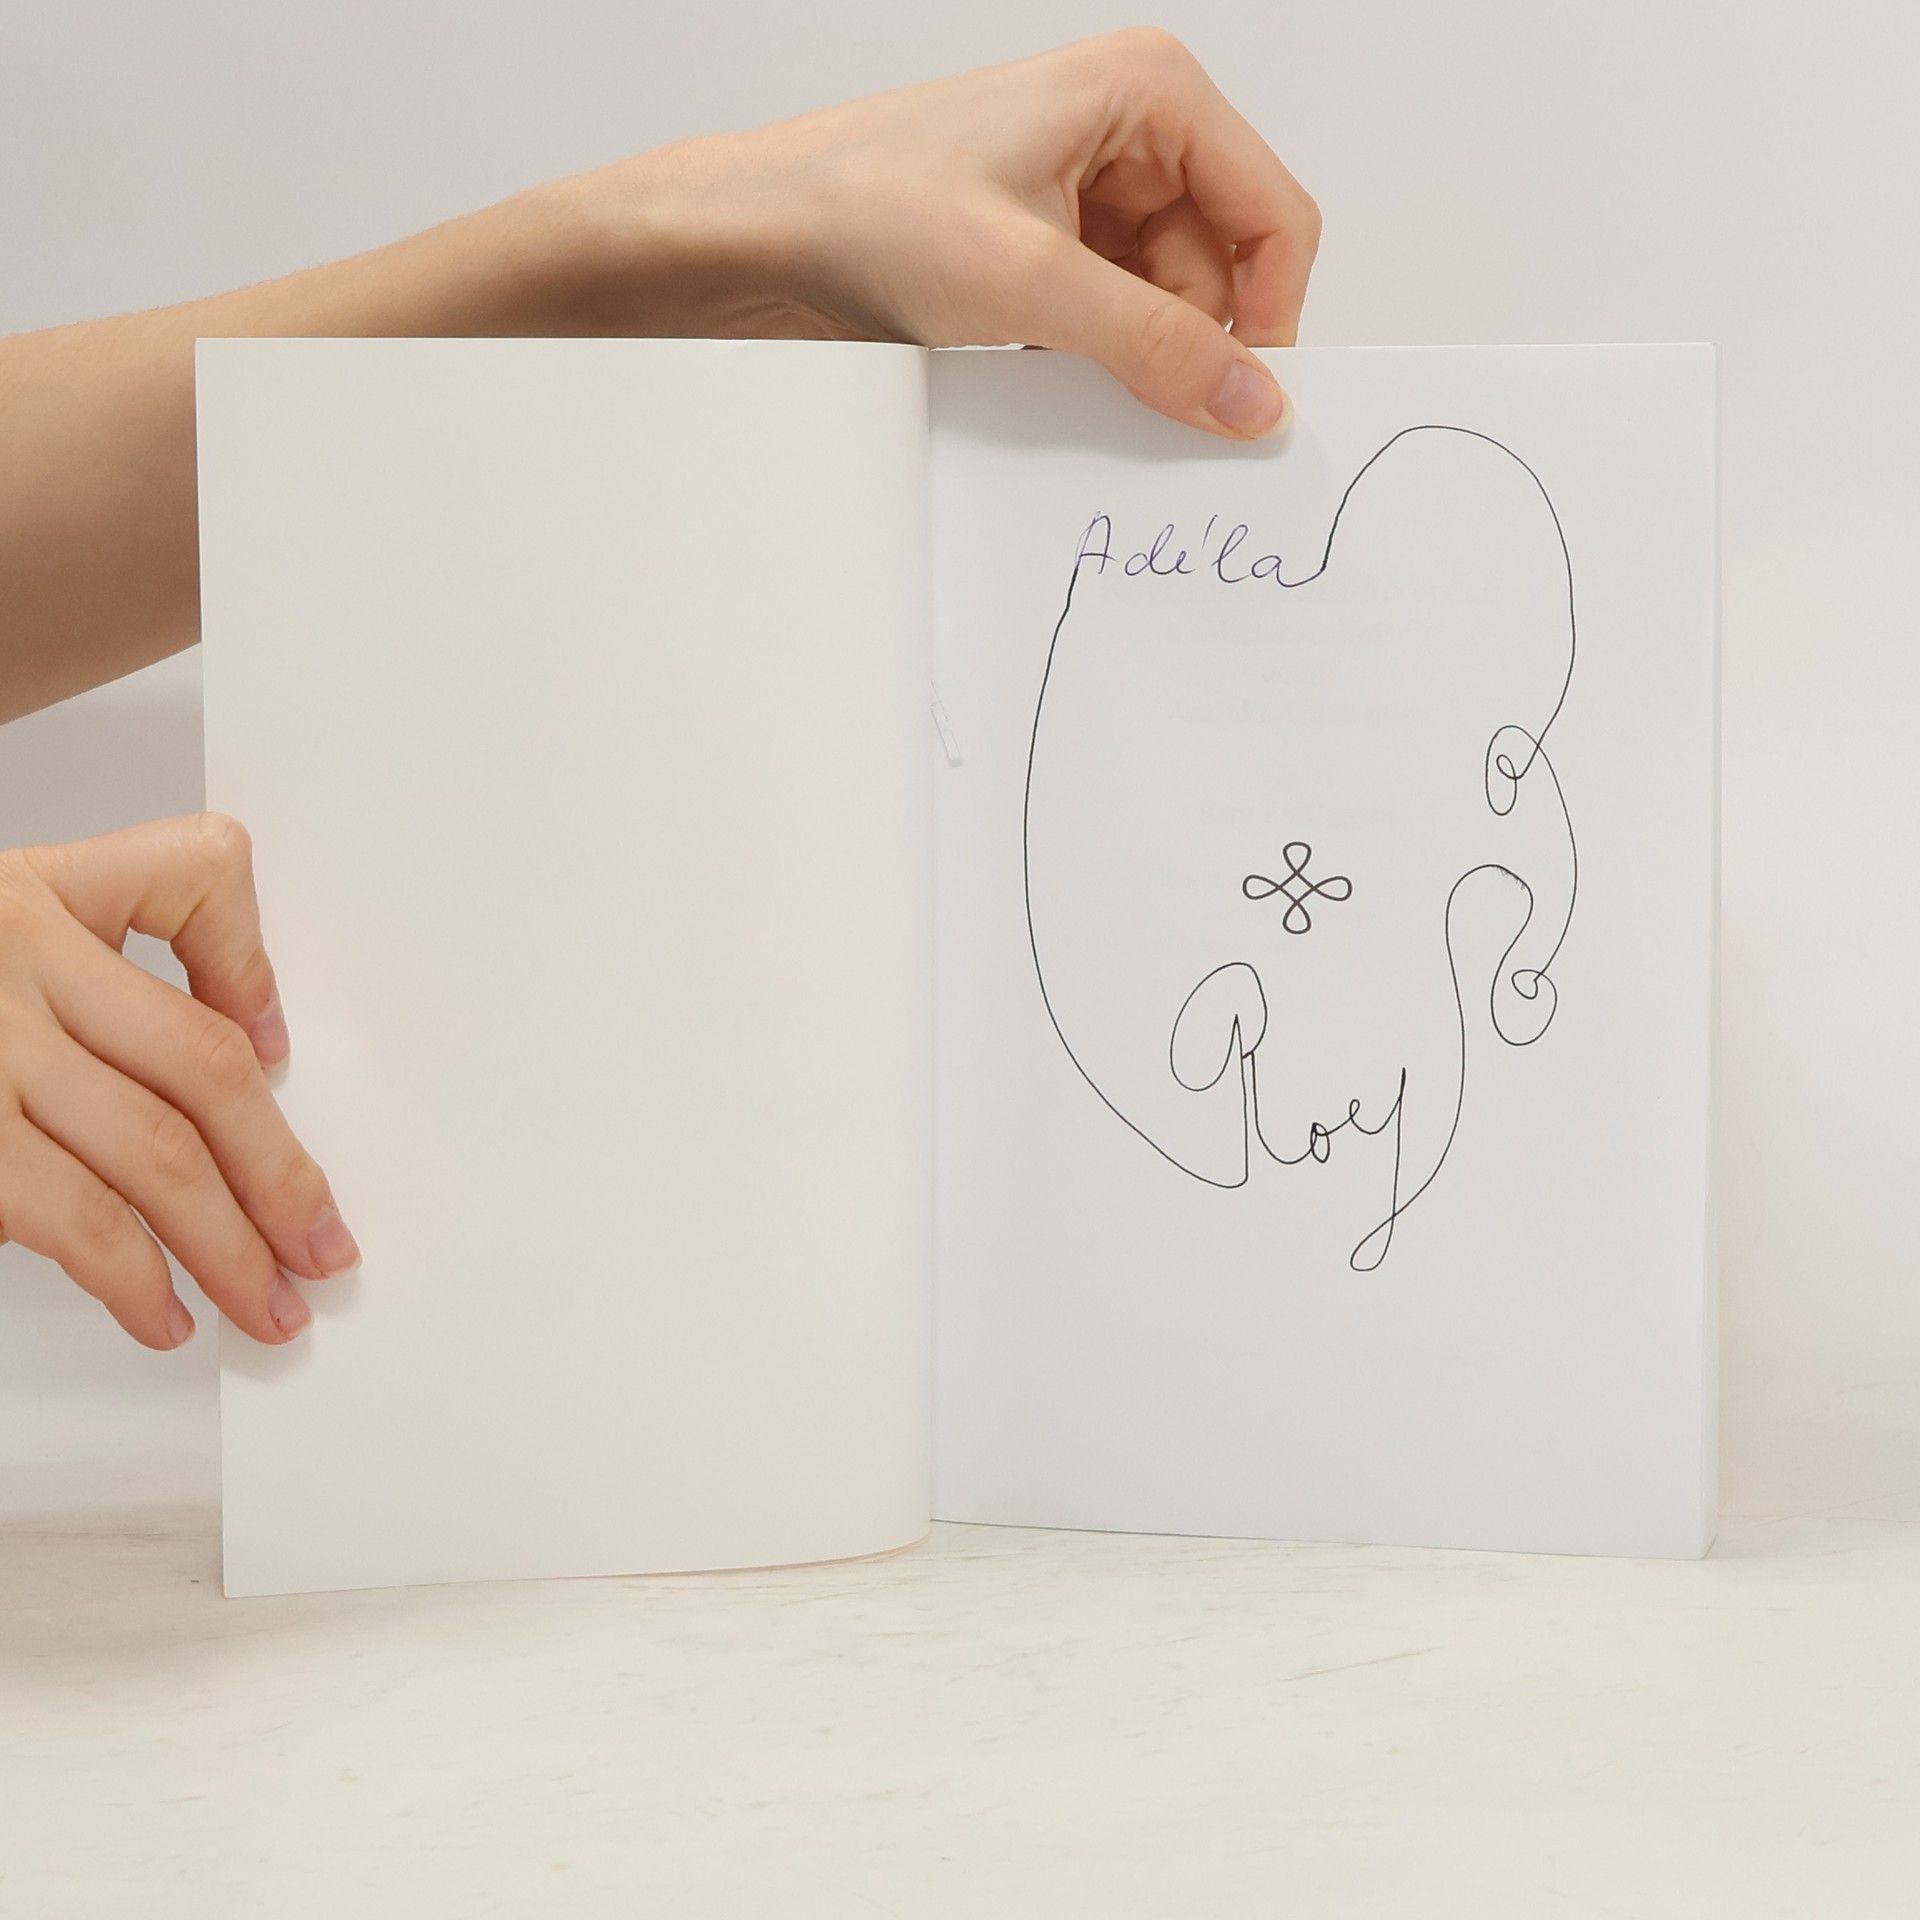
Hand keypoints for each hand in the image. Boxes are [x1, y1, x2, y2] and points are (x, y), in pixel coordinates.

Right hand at [0, 813, 356, 1347]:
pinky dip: (130, 1275)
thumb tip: (228, 1043)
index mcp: (28, 891)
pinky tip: (160, 1310)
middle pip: (202, 1063)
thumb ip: (77, 964)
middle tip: (323, 1246)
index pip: (194, 873)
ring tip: (265, 1306)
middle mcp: (12, 959)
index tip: (277, 1046)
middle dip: (279, 1170)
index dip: (253, 964)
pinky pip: (70, 1213)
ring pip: (154, 1148)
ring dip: (226, 1243)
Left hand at [578, 29, 1319, 438]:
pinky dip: (1095, 357)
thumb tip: (1251, 401)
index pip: (1274, 216)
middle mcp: (1132, 134)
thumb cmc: (868, 206)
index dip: (1270, 315)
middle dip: (1187, 341)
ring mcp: (1091, 194)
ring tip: (1055, 362)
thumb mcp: (1031, 284)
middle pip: (1223, 270)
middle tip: (1134, 397)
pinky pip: (1116, 319)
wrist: (759, 235)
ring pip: (1169, 304)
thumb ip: (1155, 346)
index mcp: (1150, 93)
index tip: (1245, 400)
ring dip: (1132, 355)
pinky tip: (1039, 364)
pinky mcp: (1052, 248)